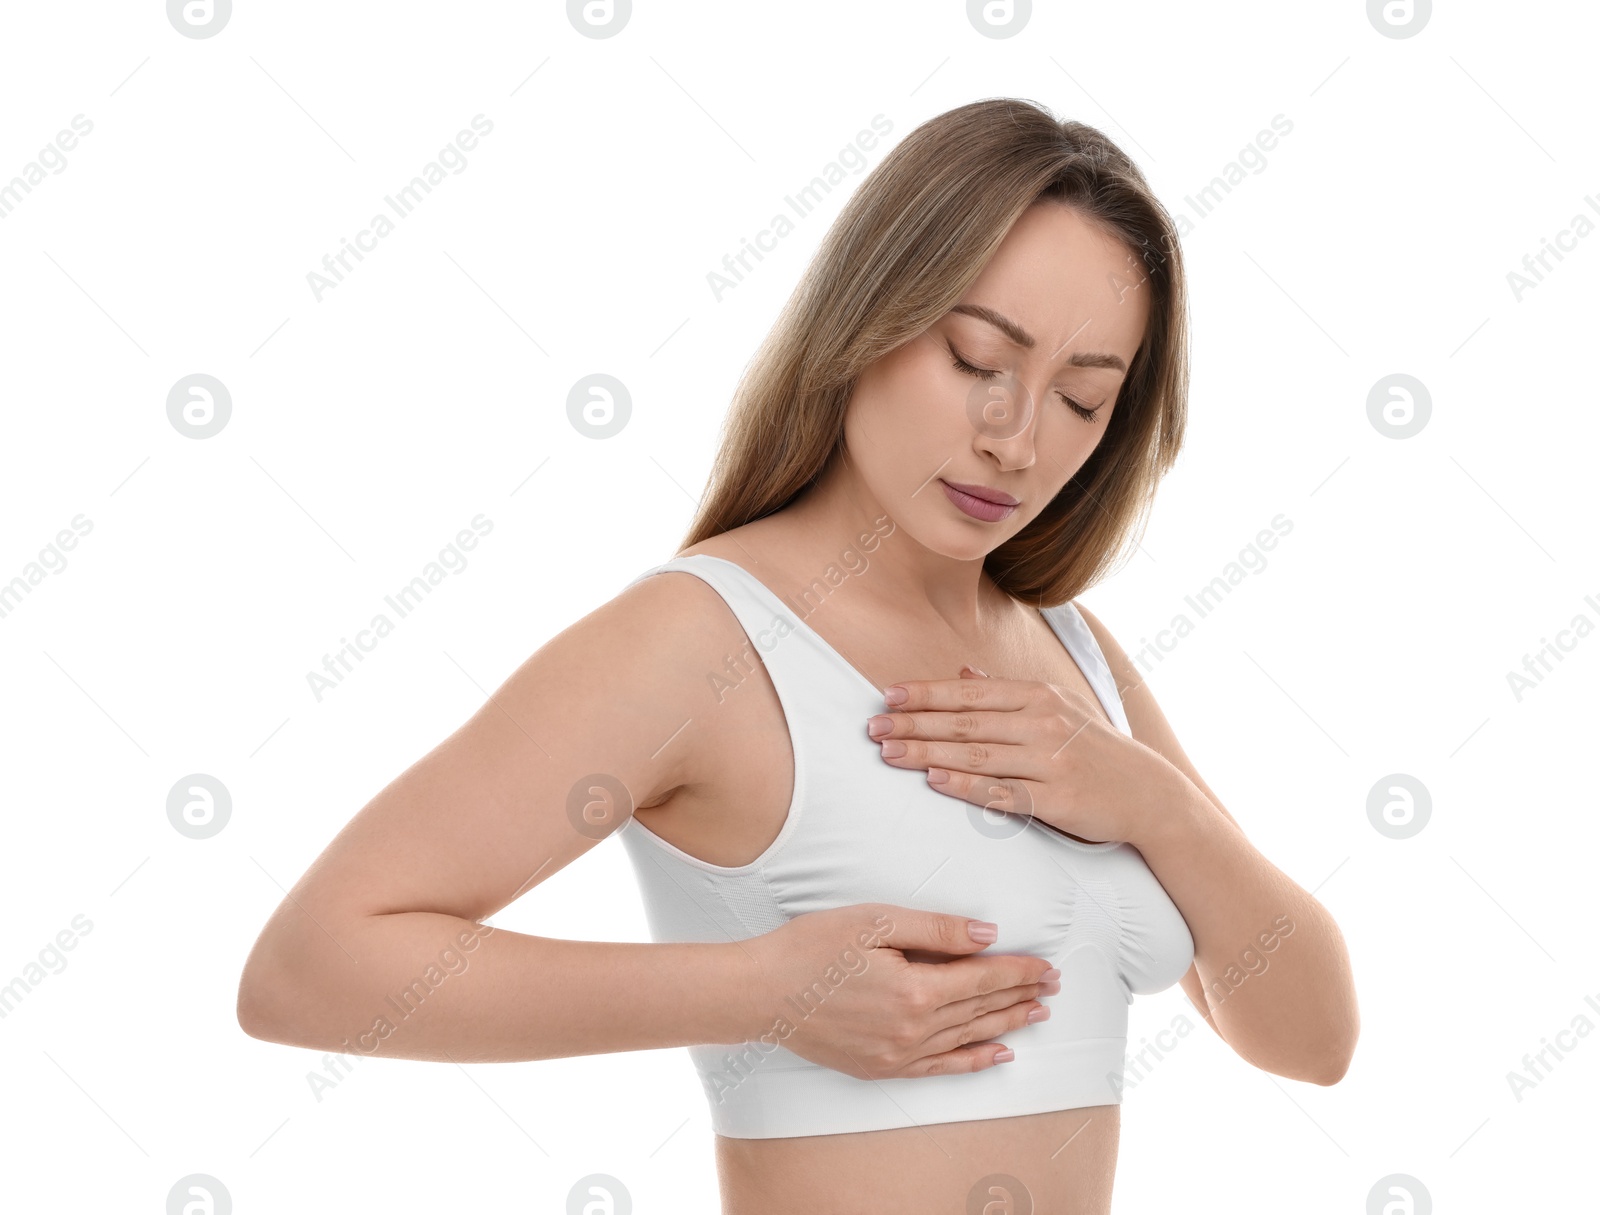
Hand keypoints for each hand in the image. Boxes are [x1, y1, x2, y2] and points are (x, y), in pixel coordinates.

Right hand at [736, 903, 1059, 1079]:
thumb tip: (987, 935)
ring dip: (1005, 1026)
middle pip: (980, 1010)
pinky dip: (973, 1062)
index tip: (1046, 966)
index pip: (982, 979)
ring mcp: (897, 1054)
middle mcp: (912, 1029)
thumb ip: (936, 930)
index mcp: (915, 989)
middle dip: (1020, 996)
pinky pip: (940, 1068)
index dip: (1018, 971)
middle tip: (1053, 988)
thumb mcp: (875, 922)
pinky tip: (997, 1055)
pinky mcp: (881, 1068)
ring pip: (967, 1039)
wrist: (761, 993)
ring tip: (1036, 1016)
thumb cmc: (811, 947)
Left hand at [866, 666, 1180, 845]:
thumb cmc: (1093, 749)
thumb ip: (1008, 691)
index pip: (970, 691)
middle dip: (915, 723)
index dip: (926, 692)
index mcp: (1038, 696)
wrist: (1148, 793)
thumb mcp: (1057, 708)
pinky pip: (1001, 792)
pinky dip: (965, 785)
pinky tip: (934, 780)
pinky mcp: (1056, 799)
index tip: (888, 695)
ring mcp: (1049, 761)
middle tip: (873, 727)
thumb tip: (964, 671)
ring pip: (977, 755)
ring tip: (889, 753)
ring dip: (928, 752)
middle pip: (966, 722)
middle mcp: (1042, 723)